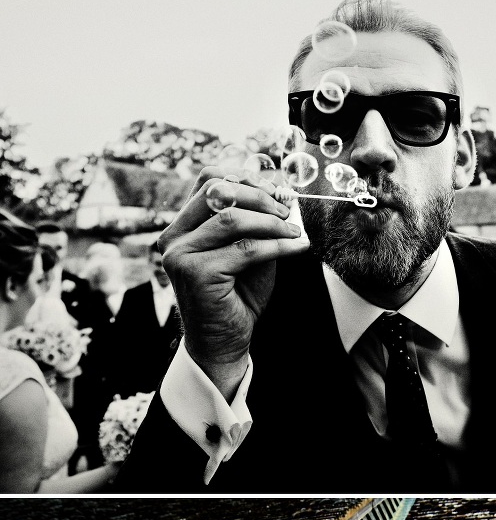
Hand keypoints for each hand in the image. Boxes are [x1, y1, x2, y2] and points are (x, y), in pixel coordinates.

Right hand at [159, 169, 308, 398]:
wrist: (223, 342)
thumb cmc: (237, 296)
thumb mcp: (247, 250)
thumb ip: (255, 222)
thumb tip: (280, 190)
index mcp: (182, 226)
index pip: (209, 180)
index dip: (245, 177)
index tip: (276, 190)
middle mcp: (174, 237)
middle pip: (217, 190)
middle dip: (260, 195)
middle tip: (287, 211)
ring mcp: (180, 255)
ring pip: (231, 219)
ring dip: (270, 221)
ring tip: (293, 231)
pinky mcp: (196, 273)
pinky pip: (245, 249)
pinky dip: (277, 245)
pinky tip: (297, 248)